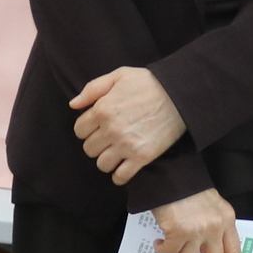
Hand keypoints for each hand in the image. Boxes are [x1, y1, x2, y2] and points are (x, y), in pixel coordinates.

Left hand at [71, 67, 186, 184]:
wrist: (179, 95)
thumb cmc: (149, 82)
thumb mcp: (119, 76)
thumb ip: (93, 88)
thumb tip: (73, 104)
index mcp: (103, 109)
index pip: (79, 130)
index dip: (87, 128)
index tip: (97, 127)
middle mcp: (111, 130)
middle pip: (89, 149)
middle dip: (96, 144)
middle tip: (108, 139)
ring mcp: (126, 145)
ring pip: (102, 164)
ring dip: (107, 160)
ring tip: (116, 152)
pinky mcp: (142, 157)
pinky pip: (120, 176)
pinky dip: (119, 175)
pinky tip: (124, 166)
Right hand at [152, 189, 240, 252]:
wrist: (170, 172)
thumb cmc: (186, 187)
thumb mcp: (209, 204)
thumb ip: (212, 225)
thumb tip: (205, 252)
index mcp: (226, 219)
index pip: (234, 251)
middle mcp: (215, 226)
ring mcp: (197, 230)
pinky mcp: (178, 231)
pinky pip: (168, 252)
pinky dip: (161, 252)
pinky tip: (157, 245)